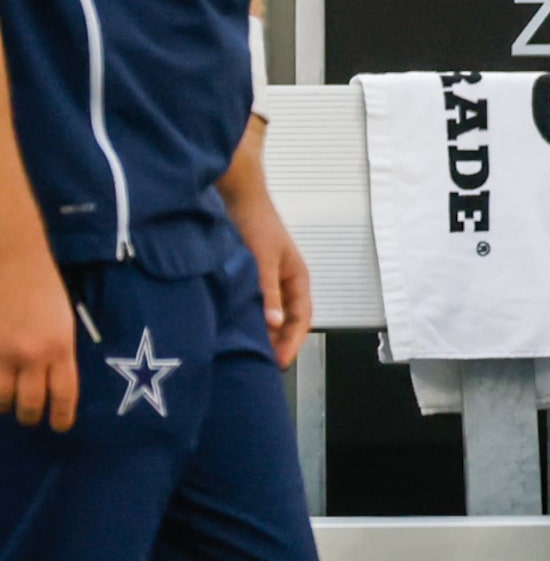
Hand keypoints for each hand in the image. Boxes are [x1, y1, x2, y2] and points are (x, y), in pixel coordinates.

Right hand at [0, 233, 77, 431]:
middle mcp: (30, 355)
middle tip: (29, 416)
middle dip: (30, 415)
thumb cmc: (44, 290)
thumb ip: (59, 356)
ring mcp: (0, 352)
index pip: (63, 395)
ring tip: (8, 400)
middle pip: (29, 404)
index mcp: (59, 348)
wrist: (14, 260)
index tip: (60, 426)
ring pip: (0, 398)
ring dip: (5, 403)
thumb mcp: (64, 324)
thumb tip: (53, 386)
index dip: (61, 417)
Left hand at [232, 192, 310, 371]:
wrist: (236, 197)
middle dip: (279, 342)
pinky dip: (250, 318)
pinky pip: (255, 305)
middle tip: (264, 363)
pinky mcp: (250, 277)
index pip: (302, 319)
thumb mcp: (263, 262)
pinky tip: (236, 327)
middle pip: (288, 321)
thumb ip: (269, 293)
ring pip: (271, 314)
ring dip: (264, 332)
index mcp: (298, 279)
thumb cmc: (256, 225)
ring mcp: (268, 280)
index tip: (280, 362)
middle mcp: (286, 283)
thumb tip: (275, 325)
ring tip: (250, 350)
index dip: (293, 342)